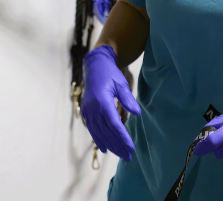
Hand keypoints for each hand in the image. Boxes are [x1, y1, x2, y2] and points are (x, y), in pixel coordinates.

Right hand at [81, 45, 140, 160]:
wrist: (93, 65)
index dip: (123, 138)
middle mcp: (93, 108)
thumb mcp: (121, 83)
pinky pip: (92, 129)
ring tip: (120, 154)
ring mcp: (88, 110)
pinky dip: (98, 139)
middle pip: (106, 132)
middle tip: (128, 157)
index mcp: (103, 101)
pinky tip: (105, 148)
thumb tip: (137, 114)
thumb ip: (128, 99)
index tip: (131, 148)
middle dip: (118, 145)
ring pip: (99, 132)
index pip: (114, 124)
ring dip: (110, 145)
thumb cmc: (110, 73)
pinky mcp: (85, 111)